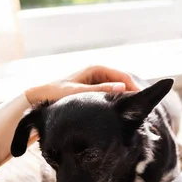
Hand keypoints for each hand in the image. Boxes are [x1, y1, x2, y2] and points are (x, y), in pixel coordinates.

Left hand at [24, 65, 139, 104]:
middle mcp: (99, 74)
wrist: (40, 97)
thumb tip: (122, 88)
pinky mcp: (96, 91)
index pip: (123, 77)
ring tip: (133, 110)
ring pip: (119, 89)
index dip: (134, 87)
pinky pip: (112, 94)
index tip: (141, 98)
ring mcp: (98, 82)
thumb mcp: (79, 92)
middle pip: (123, 82)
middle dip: (132, 92)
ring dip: (126, 98)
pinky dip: (118, 101)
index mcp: (96, 69)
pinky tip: (121, 112)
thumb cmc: (56, 93)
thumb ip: (100, 90)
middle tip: (140, 107)